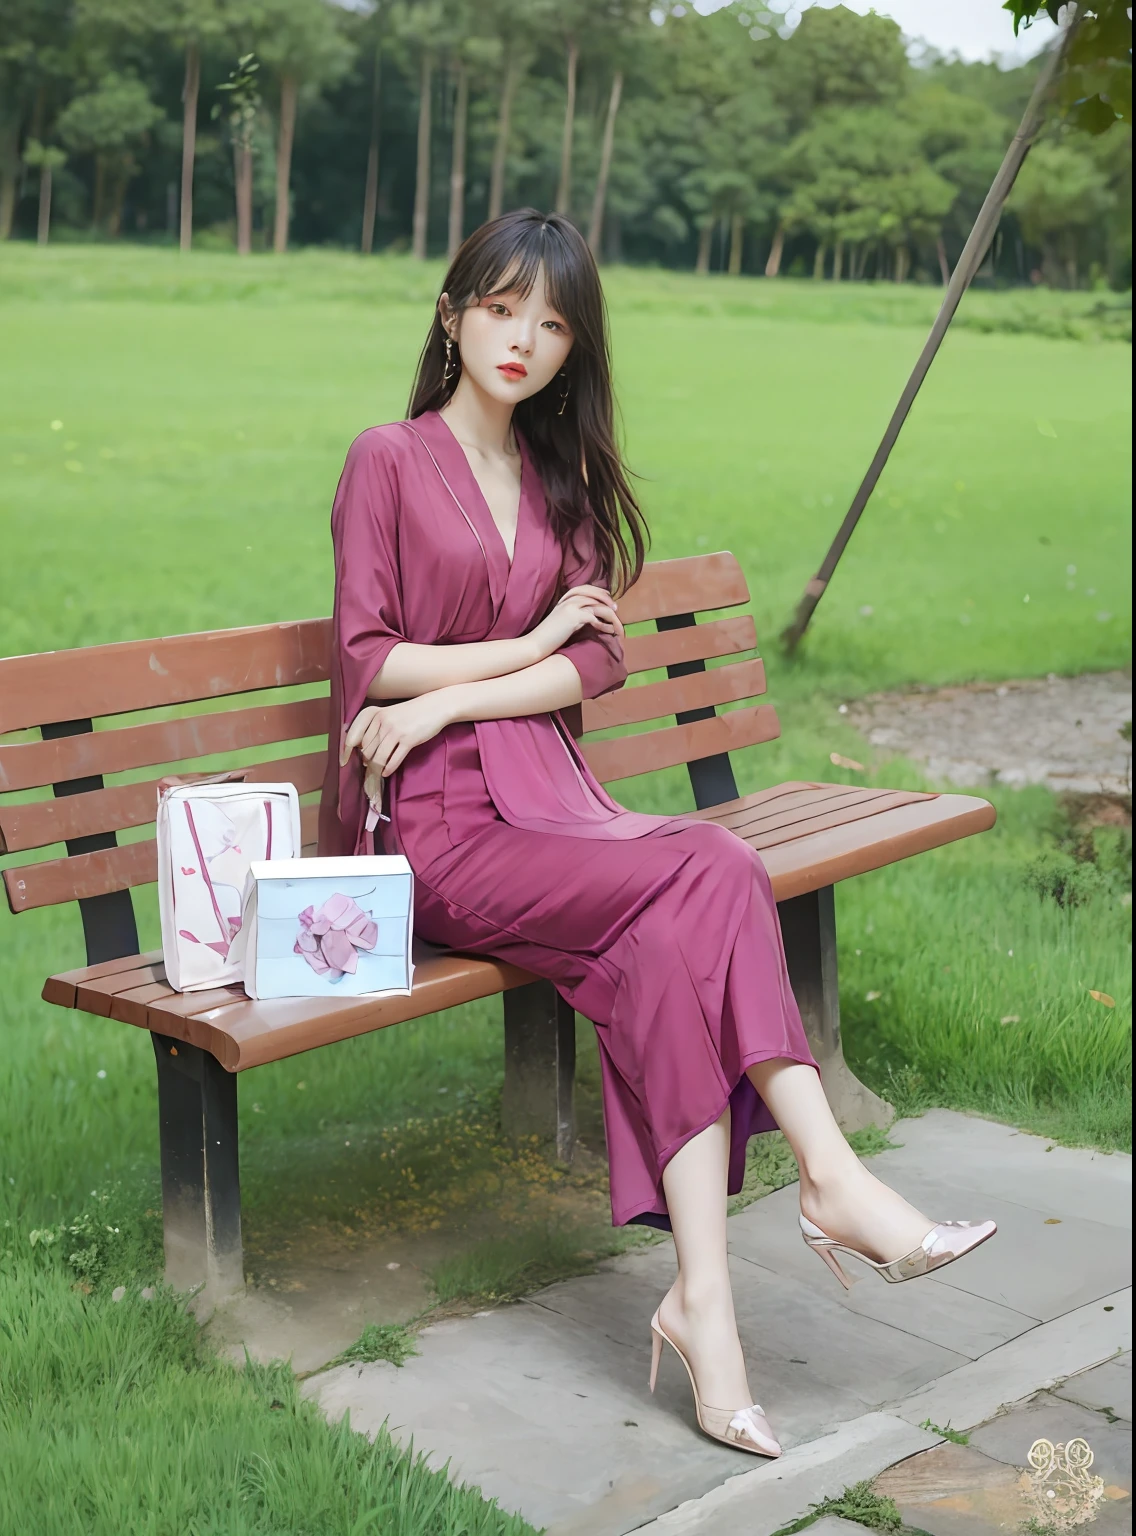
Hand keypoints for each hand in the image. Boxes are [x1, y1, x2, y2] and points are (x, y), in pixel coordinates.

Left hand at [340, 691, 456, 779]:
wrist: (435, 706)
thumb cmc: (411, 712)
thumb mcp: (389, 714)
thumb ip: (375, 728)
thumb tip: (363, 752)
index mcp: (375, 714)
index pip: (355, 736)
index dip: (347, 751)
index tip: (343, 762)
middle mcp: (382, 721)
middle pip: (367, 749)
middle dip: (366, 760)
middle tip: (369, 766)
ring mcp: (395, 731)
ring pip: (379, 757)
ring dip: (376, 768)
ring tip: (377, 772)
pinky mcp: (409, 740)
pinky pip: (394, 760)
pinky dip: (389, 769)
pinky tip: (387, 772)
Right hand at [530, 583, 622, 658]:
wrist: (536, 644)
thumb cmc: (548, 637)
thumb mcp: (563, 622)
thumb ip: (575, 616)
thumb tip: (591, 618)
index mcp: (564, 600)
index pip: (584, 588)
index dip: (598, 592)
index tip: (608, 598)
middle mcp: (568, 600)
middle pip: (593, 593)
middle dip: (606, 599)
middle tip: (616, 608)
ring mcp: (570, 607)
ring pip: (597, 605)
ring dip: (610, 616)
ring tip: (617, 626)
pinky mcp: (573, 617)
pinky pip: (594, 617)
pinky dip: (603, 625)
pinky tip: (608, 631)